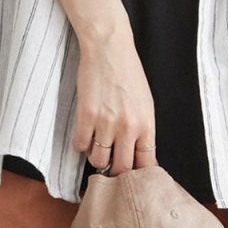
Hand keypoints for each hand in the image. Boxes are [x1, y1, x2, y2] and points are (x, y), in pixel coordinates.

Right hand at [73, 16, 157, 176]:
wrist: (110, 49)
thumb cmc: (129, 74)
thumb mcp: (146, 104)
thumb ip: (143, 130)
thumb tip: (138, 155)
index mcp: (146, 125)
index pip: (146, 163)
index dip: (139, 176)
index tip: (133, 178)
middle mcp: (128, 127)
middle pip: (121, 168)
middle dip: (115, 171)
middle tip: (111, 166)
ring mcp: (106, 122)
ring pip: (98, 159)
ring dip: (96, 157)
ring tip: (97, 147)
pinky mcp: (86, 115)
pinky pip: (80, 145)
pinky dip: (81, 145)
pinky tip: (85, 135)